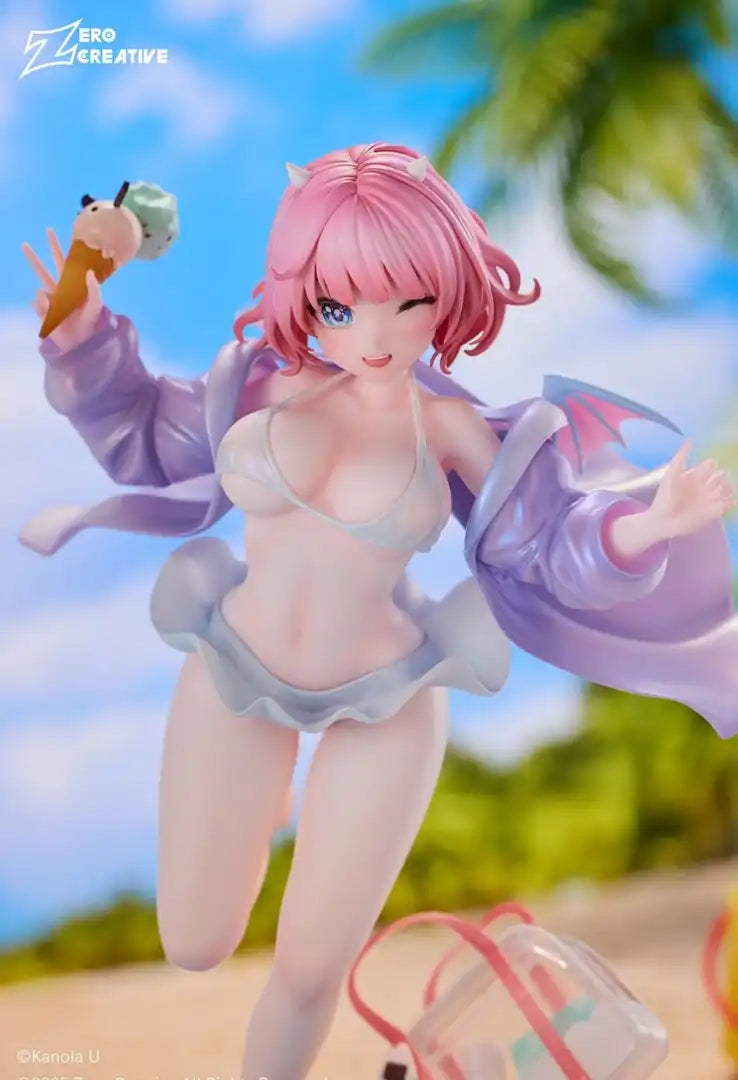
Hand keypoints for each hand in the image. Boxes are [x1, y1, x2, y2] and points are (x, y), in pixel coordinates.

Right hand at [22, 227, 102, 351]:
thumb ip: (95, 289)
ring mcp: (52, 295)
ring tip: (25, 244)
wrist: (78, 340)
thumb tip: (88, 271)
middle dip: (51, 246)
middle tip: (48, 229)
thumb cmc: (89, 322)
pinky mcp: (43, 306)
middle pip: (55, 262)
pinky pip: (40, 299)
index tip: (74, 235)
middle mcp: (63, 286)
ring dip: (34, 259)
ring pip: (40, 274)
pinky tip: (52, 313)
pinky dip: (45, 305)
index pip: (74, 265)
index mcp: (76, 285)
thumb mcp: (96, 305)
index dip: (72, 250)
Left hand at [647, 441, 735, 539]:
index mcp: (695, 476)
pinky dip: (732, 501)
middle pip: (720, 476)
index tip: (711, 464)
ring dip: (728, 487)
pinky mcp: (713, 512)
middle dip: (723, 475)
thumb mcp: (671, 475)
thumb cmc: (665, 497)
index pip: (709, 465)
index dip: (711, 464)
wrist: (662, 520)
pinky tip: (729, 500)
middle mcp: (704, 486)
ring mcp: (709, 499)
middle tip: (720, 476)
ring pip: (726, 489)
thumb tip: (689, 440)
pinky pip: (727, 505)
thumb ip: (680, 459)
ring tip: (722, 489)